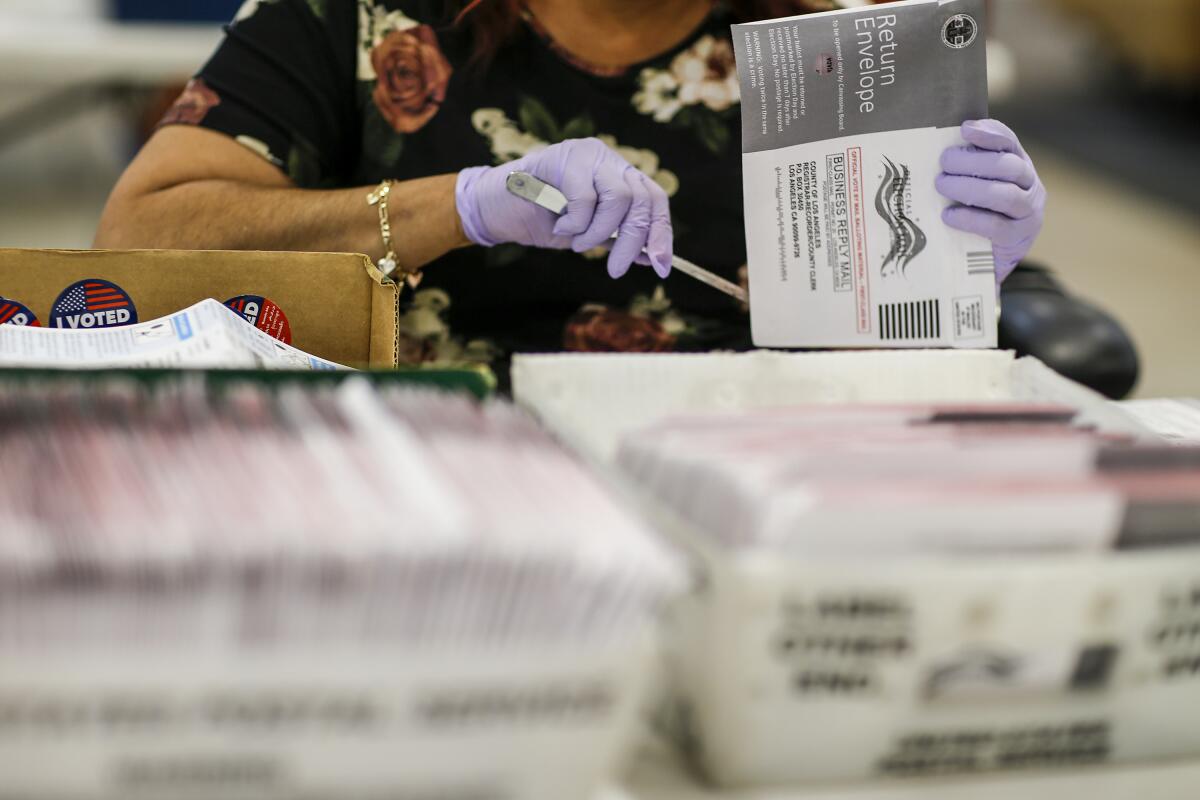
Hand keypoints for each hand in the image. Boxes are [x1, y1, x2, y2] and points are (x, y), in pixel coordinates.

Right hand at [455, 137, 672, 279]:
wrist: (495, 211)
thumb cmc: (541, 221)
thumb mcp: (587, 235)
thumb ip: (617, 239)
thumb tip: (652, 257)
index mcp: (617, 175)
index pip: (654, 200)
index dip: (661, 233)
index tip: (663, 266)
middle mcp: (607, 159)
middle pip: (642, 199)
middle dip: (633, 241)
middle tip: (614, 269)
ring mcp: (587, 154)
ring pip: (619, 198)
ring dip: (598, 232)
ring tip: (576, 241)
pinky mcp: (564, 156)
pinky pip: (586, 197)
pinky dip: (575, 222)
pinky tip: (559, 225)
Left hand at [937, 120, 1046, 283]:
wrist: (986, 261)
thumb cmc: (975, 215)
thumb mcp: (971, 187)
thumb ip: (964, 169)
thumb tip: (934, 149)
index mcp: (1018, 165)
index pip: (1008, 142)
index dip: (988, 133)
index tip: (964, 129)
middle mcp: (1029, 185)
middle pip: (1006, 166)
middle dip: (972, 162)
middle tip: (943, 163)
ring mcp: (1028, 212)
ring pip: (1004, 194)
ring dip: (969, 188)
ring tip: (942, 186)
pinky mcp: (1018, 239)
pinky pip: (996, 226)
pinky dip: (970, 219)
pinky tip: (948, 215)